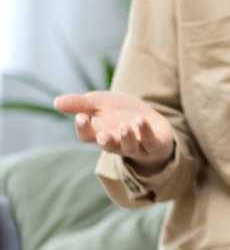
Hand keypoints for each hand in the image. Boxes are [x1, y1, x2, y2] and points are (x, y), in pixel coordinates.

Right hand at [54, 91, 174, 172]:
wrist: (150, 122)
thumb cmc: (121, 114)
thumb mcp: (100, 104)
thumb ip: (80, 104)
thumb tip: (55, 102)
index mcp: (100, 133)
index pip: (87, 136)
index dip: (83, 128)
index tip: (82, 116)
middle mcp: (116, 142)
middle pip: (108, 145)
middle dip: (105, 140)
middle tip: (102, 134)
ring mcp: (136, 145)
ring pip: (129, 147)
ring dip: (126, 137)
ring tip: (125, 126)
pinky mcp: (154, 144)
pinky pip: (150, 142)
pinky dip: (145, 132)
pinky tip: (142, 120)